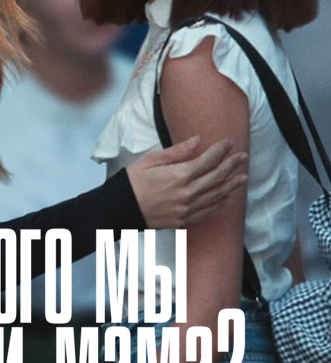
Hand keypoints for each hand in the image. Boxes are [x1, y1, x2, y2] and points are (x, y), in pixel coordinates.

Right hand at [127, 136, 247, 228]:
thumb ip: (177, 152)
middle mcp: (187, 193)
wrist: (120, 210)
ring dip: (232, 184)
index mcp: (179, 175)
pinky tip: (227, 197)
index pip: (208, 159)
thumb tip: (198, 140)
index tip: (229, 142)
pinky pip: (208, 212)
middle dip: (232, 164)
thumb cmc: (132, 182)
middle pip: (217, 177)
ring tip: (243, 177)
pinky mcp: (183, 221)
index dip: (221, 149)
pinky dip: (220, 204)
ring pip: (217, 195)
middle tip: (243, 156)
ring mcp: (187, 209)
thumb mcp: (151, 160)